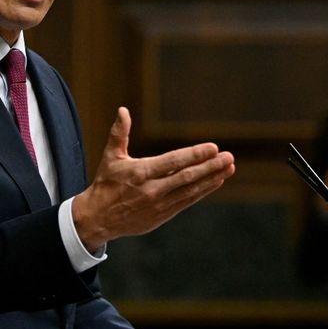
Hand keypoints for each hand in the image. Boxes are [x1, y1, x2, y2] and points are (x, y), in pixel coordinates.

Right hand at [72, 107, 234, 251]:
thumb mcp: (110, 157)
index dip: (194, 155)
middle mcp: (152, 190)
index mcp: (140, 173)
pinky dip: (203, 191)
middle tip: (229, 157)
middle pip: (186, 177)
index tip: (213, 148)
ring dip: (212, 178)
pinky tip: (216, 181)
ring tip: (229, 167)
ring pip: (191, 190)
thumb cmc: (106, 183)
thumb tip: (122, 110)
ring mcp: (159, 204)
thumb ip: (119, 133)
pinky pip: (187, 201)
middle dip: (210, 167)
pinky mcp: (163, 215)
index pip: (173, 162)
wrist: (99, 218)